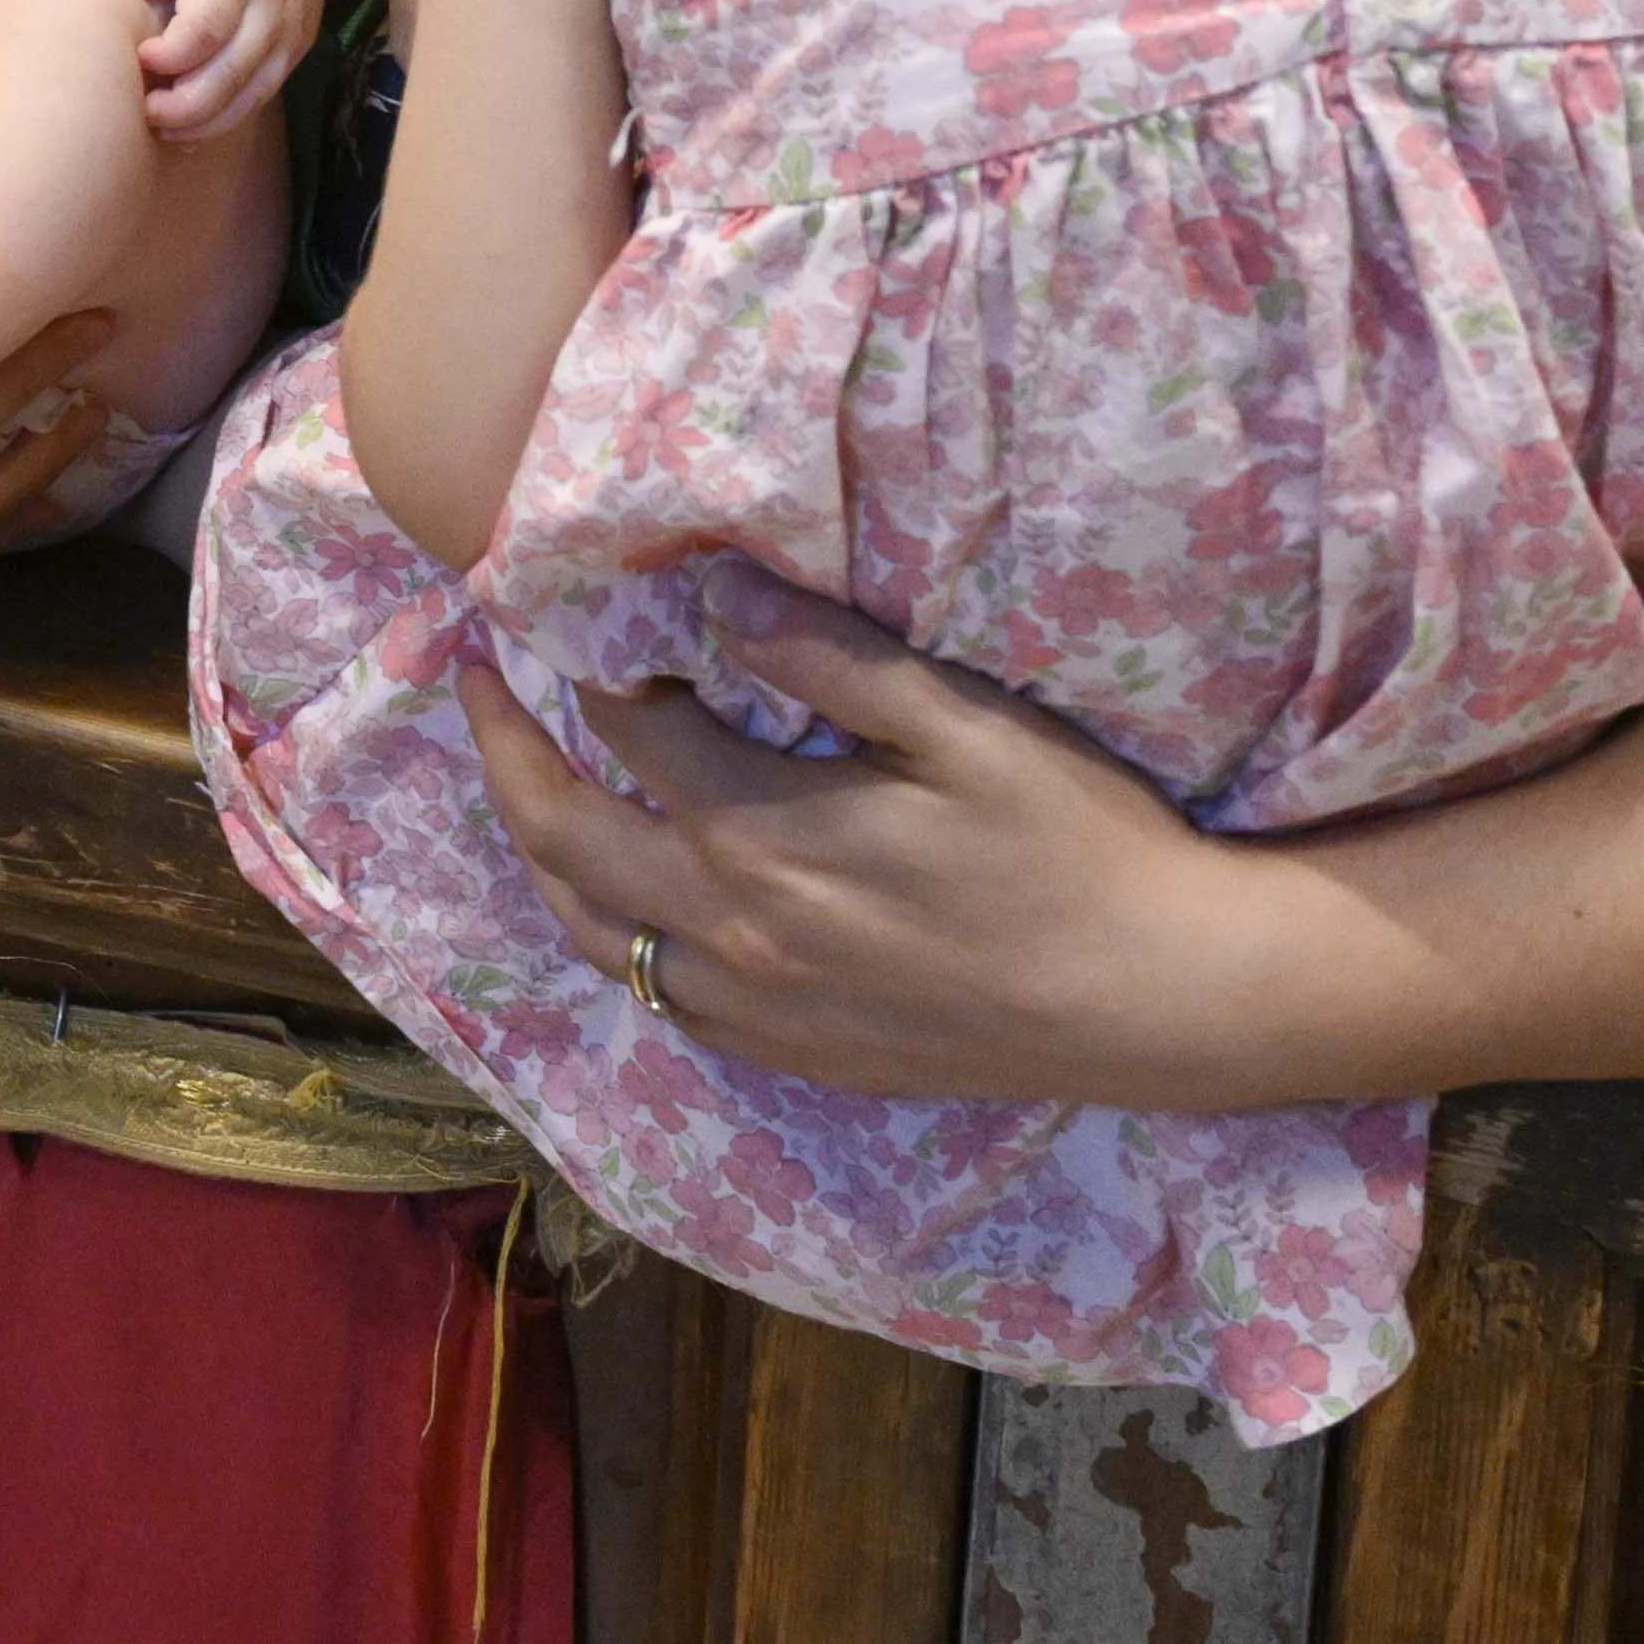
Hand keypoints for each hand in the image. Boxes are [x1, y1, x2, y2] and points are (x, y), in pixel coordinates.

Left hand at [135, 0, 327, 138]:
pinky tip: (187, 129)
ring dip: (204, 121)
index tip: (141, 56)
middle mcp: (271, 6)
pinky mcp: (293, 51)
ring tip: (160, 128)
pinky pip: (261, 96)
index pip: (210, 24)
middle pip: (231, 72)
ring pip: (250, 94)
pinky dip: (225, 119)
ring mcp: (288, 34)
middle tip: (144, 113)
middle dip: (185, 104)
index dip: (174, 53)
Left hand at [459, 566, 1288, 1107]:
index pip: (628, 730)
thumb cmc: (1076, 846)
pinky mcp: (795, 1056)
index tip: (558, 611)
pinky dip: (614, 938)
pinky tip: (626, 900)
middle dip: (506, 752)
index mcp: (760, 837)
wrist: (1164, 999)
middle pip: (563, 837)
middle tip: (480, 682)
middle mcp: (730, 933)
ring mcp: (756, 1008)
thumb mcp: (961, 723)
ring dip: (543, 852)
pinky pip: (658, 1000)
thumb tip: (710, 587)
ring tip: (529, 785)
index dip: (589, 663)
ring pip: (593, 933)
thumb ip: (825, 655)